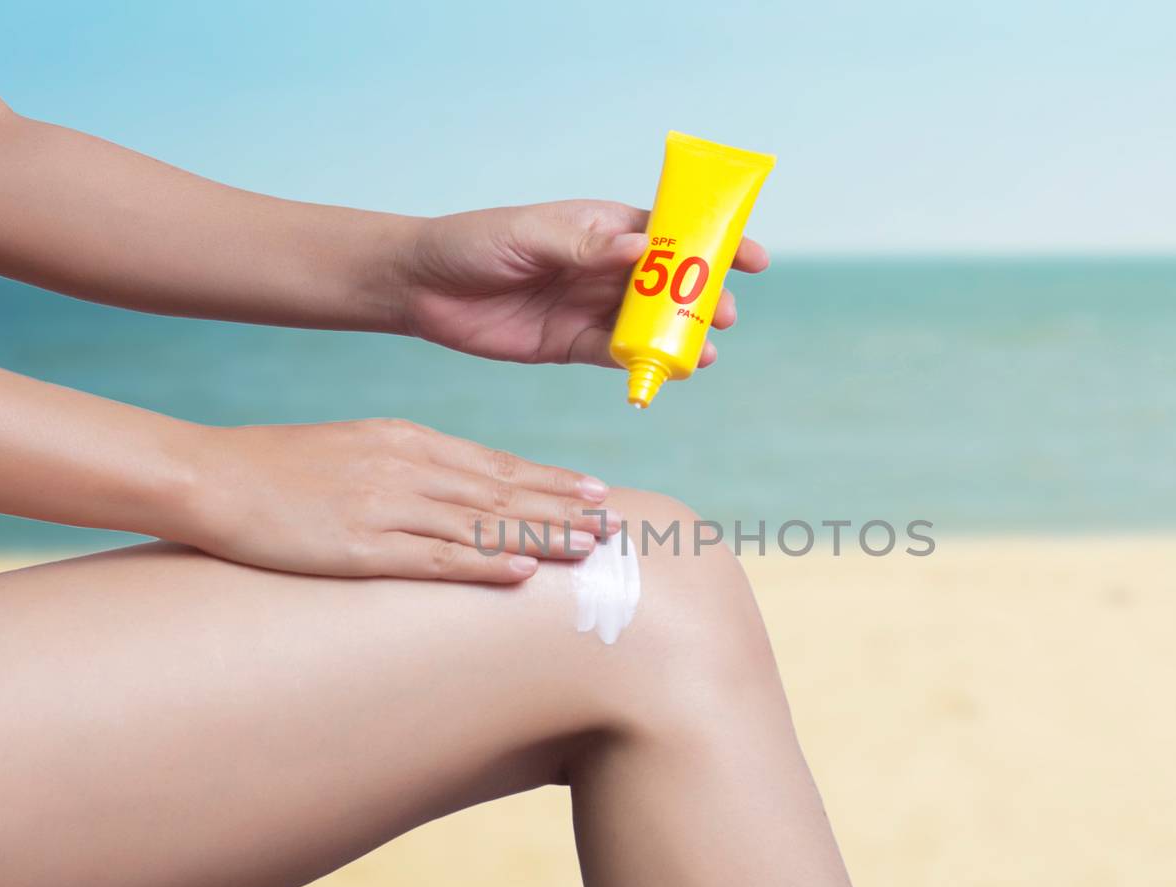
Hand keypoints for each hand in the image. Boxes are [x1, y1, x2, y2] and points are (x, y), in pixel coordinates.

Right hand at [177, 419, 617, 581]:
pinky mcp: (361, 545)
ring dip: (541, 534)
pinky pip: (433, 557)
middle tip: (615, 521)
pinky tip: (520, 571)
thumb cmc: (280, 469)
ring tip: (589, 547)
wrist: (212, 476)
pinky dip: (481, 563)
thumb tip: (454, 490)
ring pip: (482, 522)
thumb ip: (408, 465)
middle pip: (503, 490)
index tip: (595, 489)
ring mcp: (387, 506)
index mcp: (408, 440)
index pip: (496, 463)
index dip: (550, 479)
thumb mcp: (355, 449)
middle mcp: (409, 467)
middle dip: (564, 507)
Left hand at [398, 200, 768, 367]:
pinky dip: (643, 364)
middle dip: (704, 298)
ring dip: (680, 337)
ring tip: (705, 352)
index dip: (714, 241)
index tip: (753, 256)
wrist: (422, 286)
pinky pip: (617, 355)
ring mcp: (590, 306)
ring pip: (650, 323)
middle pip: (670, 283)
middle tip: (725, 315)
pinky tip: (665, 371)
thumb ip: (585, 247)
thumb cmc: (474, 244)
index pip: (671, 230)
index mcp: (601, 227)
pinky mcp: (571, 344)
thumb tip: (646, 249)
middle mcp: (603, 267)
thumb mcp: (530, 236)